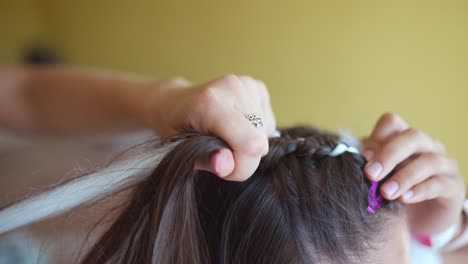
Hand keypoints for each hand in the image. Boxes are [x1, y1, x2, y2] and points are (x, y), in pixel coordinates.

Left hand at [142, 74, 275, 181]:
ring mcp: (246, 84)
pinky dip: (256, 131)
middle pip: (260, 141)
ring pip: (266, 134)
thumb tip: (226, 165)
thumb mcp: (181, 151)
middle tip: (221, 152)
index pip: (249, 144)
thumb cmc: (175, 129)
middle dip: (245, 157)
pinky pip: (269, 122)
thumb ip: (206, 161)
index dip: (241, 167)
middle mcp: (232, 87)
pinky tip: (236, 125)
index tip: (223, 167)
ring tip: (225, 135)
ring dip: (249, 143)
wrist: (174, 103)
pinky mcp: (257, 86)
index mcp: (209, 103)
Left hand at [362, 113, 465, 234]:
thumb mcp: (378, 177)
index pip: (392, 123)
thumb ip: (371, 162)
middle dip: (389, 155)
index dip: (377, 136)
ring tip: (386, 193)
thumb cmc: (393, 192)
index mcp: (404, 139)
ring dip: (404, 176)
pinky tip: (404, 199)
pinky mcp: (454, 187)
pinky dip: (420, 190)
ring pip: (429, 161)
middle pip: (412, 136)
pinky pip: (439, 184)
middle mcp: (427, 146)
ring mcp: (444, 165)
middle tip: (370, 174)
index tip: (362, 157)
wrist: (418, 222)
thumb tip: (363, 152)